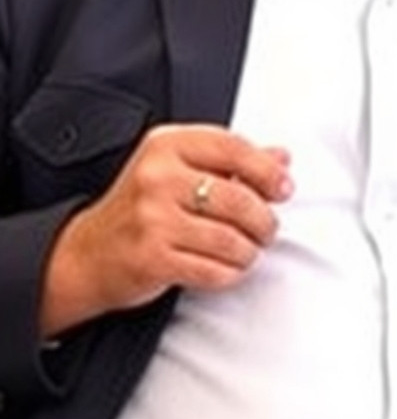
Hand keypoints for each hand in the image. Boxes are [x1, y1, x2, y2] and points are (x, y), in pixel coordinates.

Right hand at [40, 122, 292, 335]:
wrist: (89, 253)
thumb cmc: (139, 209)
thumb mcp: (178, 170)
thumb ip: (231, 162)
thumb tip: (281, 157)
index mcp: (166, 146)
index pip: (233, 148)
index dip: (267, 171)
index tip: (283, 188)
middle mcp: (157, 177)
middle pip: (239, 199)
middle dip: (263, 220)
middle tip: (265, 229)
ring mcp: (153, 219)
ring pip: (231, 239)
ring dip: (248, 251)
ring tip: (245, 250)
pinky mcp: (152, 258)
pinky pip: (214, 270)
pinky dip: (230, 273)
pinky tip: (225, 267)